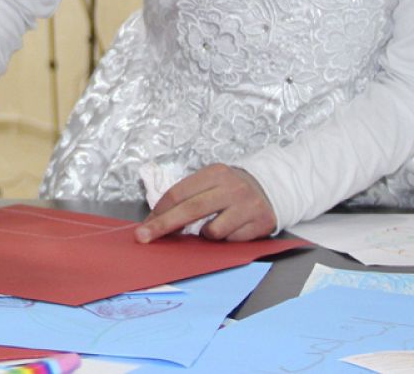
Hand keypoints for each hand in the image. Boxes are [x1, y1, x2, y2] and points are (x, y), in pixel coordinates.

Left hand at [135, 164, 276, 242]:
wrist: (270, 189)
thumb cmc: (229, 189)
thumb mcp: (210, 183)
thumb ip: (187, 198)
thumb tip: (156, 220)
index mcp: (214, 173)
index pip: (179, 193)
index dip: (159, 212)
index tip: (145, 225)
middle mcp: (231, 187)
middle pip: (190, 210)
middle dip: (163, 226)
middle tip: (143, 237)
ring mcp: (247, 206)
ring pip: (212, 231)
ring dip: (205, 235)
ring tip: (213, 226)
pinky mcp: (260, 223)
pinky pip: (230, 241)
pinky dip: (225, 239)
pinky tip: (232, 228)